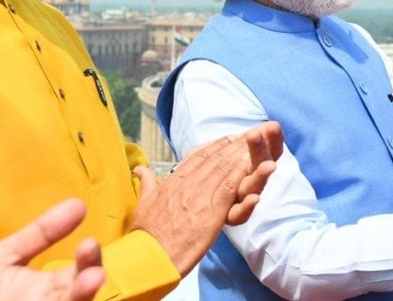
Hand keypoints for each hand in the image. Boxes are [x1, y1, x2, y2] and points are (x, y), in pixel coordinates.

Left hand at [0, 199, 104, 300]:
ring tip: (88, 285)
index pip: (81, 272)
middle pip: (78, 296)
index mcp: (50, 287)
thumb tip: (79, 203)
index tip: (89, 242)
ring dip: (77, 299)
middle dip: (87, 285)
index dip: (89, 259)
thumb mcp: (6, 256)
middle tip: (95, 274)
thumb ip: (41, 233)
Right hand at [130, 121, 282, 274]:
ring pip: (223, 169)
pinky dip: (241, 175)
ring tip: (252, 144)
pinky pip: (230, 187)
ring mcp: (200, 196)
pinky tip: (252, 166)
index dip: (213, 147)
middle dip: (231, 147)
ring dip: (239, 156)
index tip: (225, 139)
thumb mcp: (143, 204)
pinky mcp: (212, 211)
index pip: (196, 158)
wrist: (150, 256)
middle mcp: (188, 184)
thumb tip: (139, 169)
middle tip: (245, 137)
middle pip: (213, 160)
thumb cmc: (145, 235)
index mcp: (173, 182)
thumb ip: (146, 184)